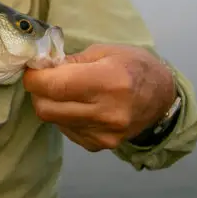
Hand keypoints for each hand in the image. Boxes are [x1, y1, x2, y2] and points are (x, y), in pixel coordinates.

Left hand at [23, 44, 175, 151]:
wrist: (163, 98)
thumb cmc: (134, 66)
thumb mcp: (105, 51)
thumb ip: (71, 61)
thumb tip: (42, 67)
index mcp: (108, 82)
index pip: (53, 86)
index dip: (34, 78)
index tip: (33, 69)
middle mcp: (106, 112)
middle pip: (46, 108)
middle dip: (38, 92)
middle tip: (45, 79)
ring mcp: (103, 134)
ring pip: (54, 121)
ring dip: (51, 104)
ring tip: (65, 91)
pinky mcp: (100, 146)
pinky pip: (67, 130)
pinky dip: (65, 117)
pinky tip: (79, 106)